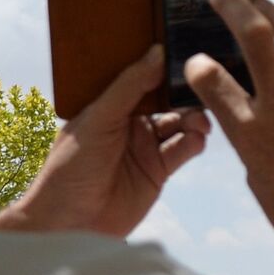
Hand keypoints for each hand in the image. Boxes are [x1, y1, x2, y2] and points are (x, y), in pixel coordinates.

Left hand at [0, 44, 209, 237]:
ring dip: (194, 118)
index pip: (144, 78)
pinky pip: (184, 150)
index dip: (165, 68)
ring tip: (200, 121)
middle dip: (186, 94)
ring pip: (181, 124)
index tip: (187, 55)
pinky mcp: (159, 171)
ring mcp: (147, 147)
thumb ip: (129, 86)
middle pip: (168, 101)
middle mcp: (131, 122)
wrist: (70, 222)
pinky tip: (197, 138)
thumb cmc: (71, 166)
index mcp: (112, 104)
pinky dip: (194, 142)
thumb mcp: (98, 119)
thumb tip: (157, 52)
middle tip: (203, 88)